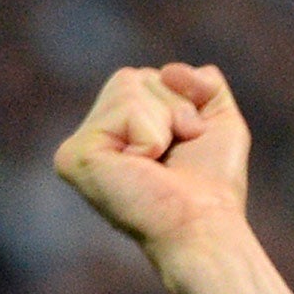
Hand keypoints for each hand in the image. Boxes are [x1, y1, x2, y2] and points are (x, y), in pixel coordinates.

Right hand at [54, 63, 249, 255]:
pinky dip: (151, 133)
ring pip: (129, 84)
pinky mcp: (74, 155)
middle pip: (135, 76)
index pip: (147, 77)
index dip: (184, 103)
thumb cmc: (213, 184)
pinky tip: (143, 167)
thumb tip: (168, 70)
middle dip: (174, 107)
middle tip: (175, 154)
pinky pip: (125, 106)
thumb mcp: (219, 119)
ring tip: (161, 162)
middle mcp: (94, 137)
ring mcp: (80, 146)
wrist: (204, 224)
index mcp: (119, 131)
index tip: (186, 145)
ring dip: (165, 121)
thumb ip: (202, 83)